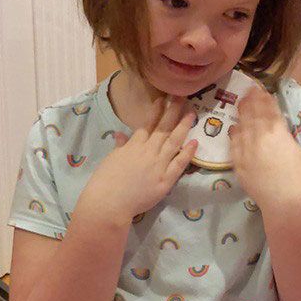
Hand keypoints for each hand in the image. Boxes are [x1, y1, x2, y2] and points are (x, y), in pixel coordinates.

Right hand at [84, 95, 197, 222]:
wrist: (109, 202)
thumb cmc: (105, 182)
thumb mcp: (111, 159)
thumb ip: (120, 146)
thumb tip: (120, 134)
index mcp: (133, 146)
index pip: (147, 124)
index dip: (156, 111)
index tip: (162, 99)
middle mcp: (148, 151)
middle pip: (163, 128)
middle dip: (173, 111)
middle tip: (182, 97)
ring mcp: (158, 165)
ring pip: (173, 142)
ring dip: (183, 126)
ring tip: (192, 114)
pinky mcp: (165, 180)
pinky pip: (179, 164)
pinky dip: (187, 153)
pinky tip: (195, 142)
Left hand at [228, 87, 300, 211]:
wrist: (286, 202)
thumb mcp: (300, 153)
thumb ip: (288, 140)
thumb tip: (281, 134)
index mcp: (278, 133)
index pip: (269, 111)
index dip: (265, 99)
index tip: (262, 90)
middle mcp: (259, 138)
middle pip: (253, 114)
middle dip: (251, 101)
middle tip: (248, 91)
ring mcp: (246, 151)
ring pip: (241, 127)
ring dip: (241, 114)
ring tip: (240, 104)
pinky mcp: (238, 164)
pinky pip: (234, 145)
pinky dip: (234, 134)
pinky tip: (233, 128)